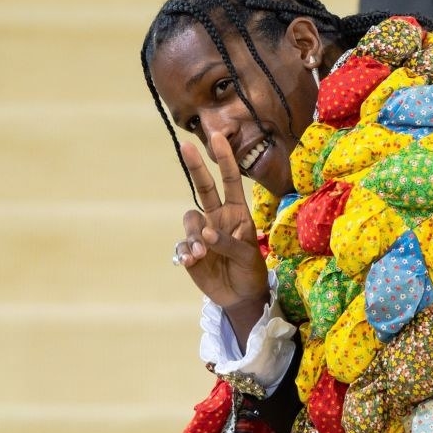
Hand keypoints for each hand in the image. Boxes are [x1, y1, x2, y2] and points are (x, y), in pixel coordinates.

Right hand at [174, 133, 269, 343]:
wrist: (240, 296)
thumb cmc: (250, 270)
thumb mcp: (246, 256)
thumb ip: (228, 242)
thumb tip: (206, 233)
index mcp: (237, 213)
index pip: (230, 181)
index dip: (224, 159)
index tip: (218, 137)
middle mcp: (218, 217)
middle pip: (204, 187)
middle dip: (196, 167)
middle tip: (186, 146)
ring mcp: (202, 232)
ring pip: (190, 219)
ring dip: (194, 234)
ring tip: (201, 253)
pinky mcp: (191, 250)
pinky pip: (182, 244)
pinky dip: (186, 251)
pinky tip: (193, 261)